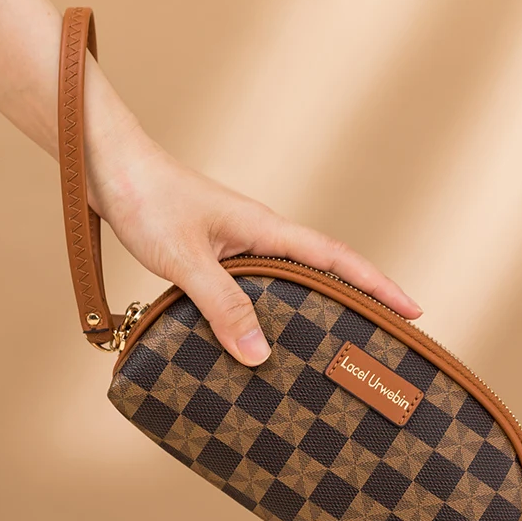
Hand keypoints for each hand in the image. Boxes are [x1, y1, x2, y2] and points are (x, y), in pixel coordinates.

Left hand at [89, 126, 423, 366]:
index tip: (414, 310)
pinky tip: (264, 330)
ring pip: (292, 278)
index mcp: (266, 230)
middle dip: (360, 299)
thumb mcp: (187, 259)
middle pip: (326, 269)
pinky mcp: (219, 250)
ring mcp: (241, 242)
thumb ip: (223, 304)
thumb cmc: (147, 199)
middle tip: (385, 338)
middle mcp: (262, 235)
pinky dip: (274, 306)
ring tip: (334, 343)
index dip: (378, 285)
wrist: (107, 165)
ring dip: (317, 305)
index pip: (337, 258)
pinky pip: (260, 282)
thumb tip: (260, 355)